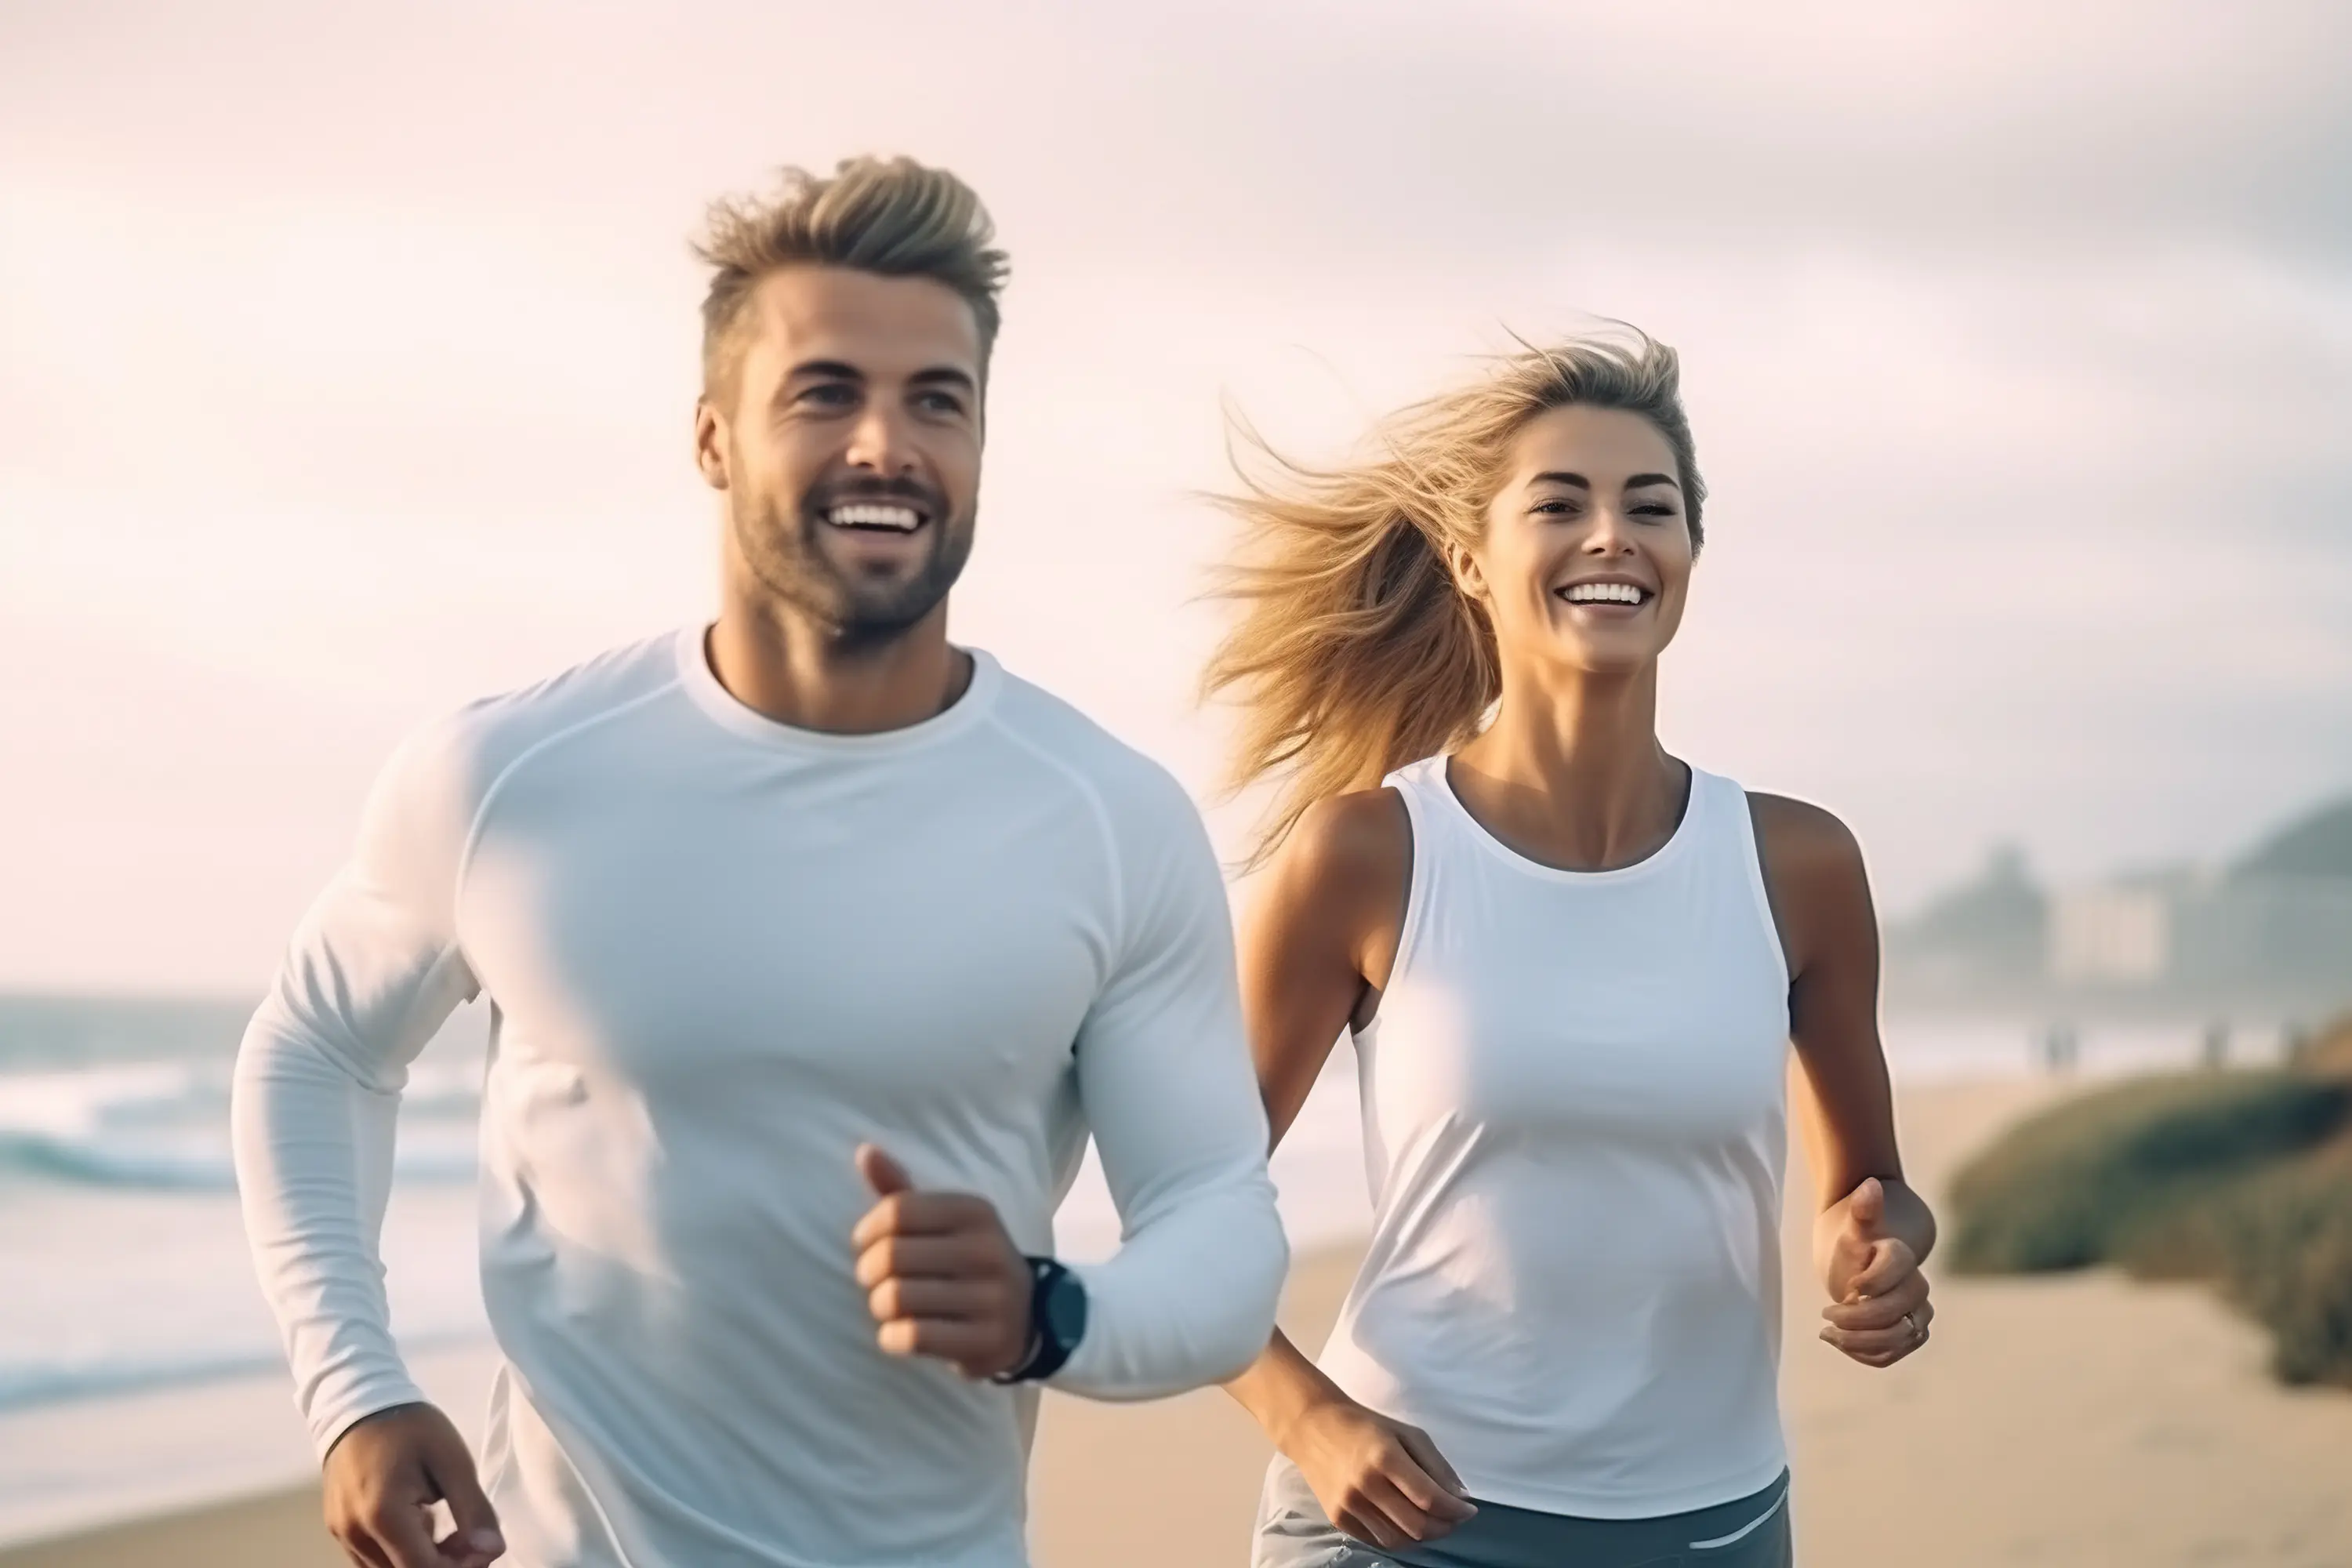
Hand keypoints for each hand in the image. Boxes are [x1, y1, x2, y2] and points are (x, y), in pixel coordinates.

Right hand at [321, 1402, 502, 1567]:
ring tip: (449, 1532)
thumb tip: (492, 1551)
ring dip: (422, 1563)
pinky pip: (372, 1561)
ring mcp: (341, 1535)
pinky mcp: (337, 1530)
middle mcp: (355, 1534)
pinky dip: (401, 1555)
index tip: (485, 1546)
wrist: (359, 1403)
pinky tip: (422, 1526)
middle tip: (471, 1539)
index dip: (461, 1567)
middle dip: (445, 1565)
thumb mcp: (452, 1460)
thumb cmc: (410, 1427)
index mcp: (383, 1516)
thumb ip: (473, 1509)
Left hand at [851, 1143, 1032, 1379]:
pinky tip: (898, 1333)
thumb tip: (865, 1151)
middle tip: (874, 1281)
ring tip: (887, 1307)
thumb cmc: (965, 1262)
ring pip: (897, 1299)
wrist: (1025, 1318)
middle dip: (867, 1273)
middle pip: (891, 1256)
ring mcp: (992, 1298)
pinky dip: (892, 1338)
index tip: (865, 1245)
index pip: (897, 1211)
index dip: (866, 1231)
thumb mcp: (943, 1223)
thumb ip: (902, 1192)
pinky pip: (913, 1337)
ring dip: (879, 1307)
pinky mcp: (987, 1340)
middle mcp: (988, 1250)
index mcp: (975, 1212)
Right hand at [1280, 1396, 1476, 1552]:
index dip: (1456, 1510)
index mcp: (1385, 1457)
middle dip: (1444, 1526)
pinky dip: (1399, 1537)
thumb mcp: (1406, 1433)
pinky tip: (1406, 1523)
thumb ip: (1436, 1465)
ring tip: (1432, 1521)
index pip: (1429, 1498)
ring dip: (1423, 1535)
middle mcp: (1365, 1485)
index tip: (1469, 1510)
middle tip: (1453, 1518)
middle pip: (1417, 1525)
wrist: (1312, 1428)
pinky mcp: (1338, 1519)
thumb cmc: (1366, 1426)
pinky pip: (1378, 1540)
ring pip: (1400, 1540)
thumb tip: (1461, 1498)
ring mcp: (1349, 1505)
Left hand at [1819, 1176, 1932, 1366]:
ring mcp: (1916, 1313)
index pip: (1897, 1269)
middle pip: (1896, 1311)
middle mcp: (1915, 1287)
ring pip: (1899, 1338)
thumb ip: (1863, 1210)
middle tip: (1826, 1314)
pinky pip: (1895, 1353)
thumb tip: (1870, 1185)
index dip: (1871, 1281)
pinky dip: (1868, 1354)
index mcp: (1901, 1256)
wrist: (1863, 1259)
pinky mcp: (1909, 1334)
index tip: (1847, 1286)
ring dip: (1861, 1341)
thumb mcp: (1853, 1225)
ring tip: (1828, 1334)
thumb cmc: (1854, 1240)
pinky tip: (1842, 1344)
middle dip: (1858, 1318)